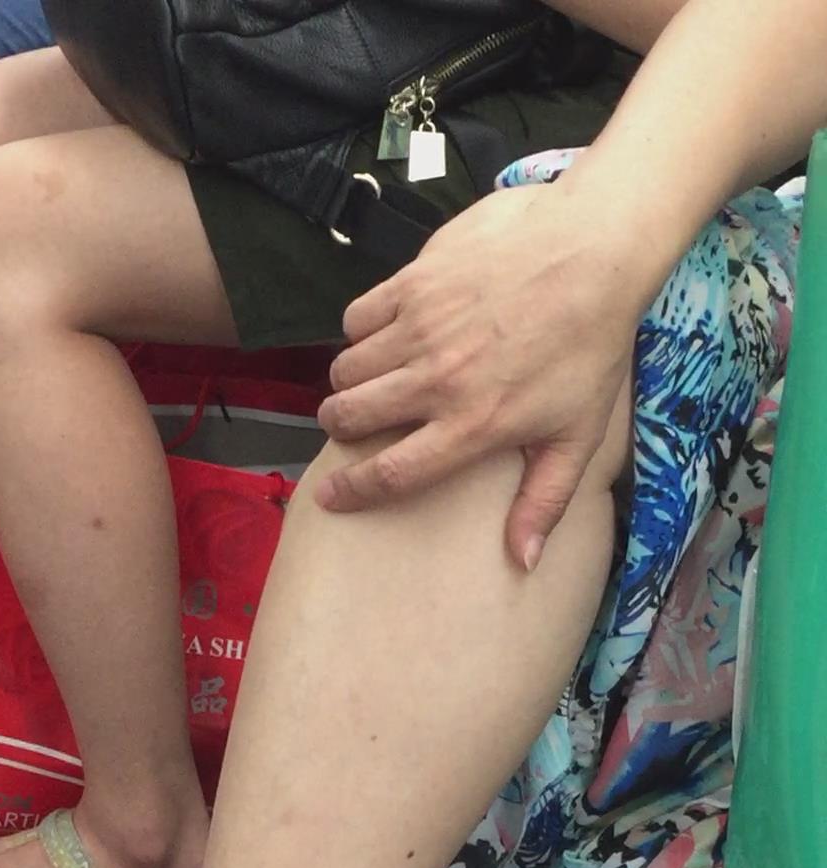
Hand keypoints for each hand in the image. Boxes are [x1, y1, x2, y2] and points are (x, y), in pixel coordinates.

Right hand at [315, 180, 648, 567]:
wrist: (593, 250)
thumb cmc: (591, 345)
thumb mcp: (578, 434)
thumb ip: (544, 500)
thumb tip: (524, 561)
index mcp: (472, 426)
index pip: (391, 473)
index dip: (352, 492)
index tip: (329, 497)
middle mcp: (437, 381)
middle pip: (352, 417)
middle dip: (341, 427)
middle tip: (352, 423)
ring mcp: (421, 328)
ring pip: (348, 367)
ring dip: (350, 380)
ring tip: (370, 379)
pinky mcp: (415, 282)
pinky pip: (358, 317)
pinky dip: (360, 330)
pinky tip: (384, 332)